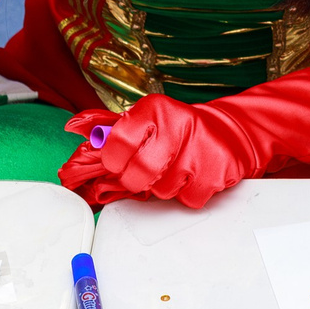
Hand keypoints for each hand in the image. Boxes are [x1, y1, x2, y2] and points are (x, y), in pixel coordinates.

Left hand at [56, 58, 309, 209]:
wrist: (237, 131)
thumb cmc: (183, 129)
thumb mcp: (147, 118)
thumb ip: (108, 125)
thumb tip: (72, 127)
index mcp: (154, 110)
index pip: (115, 146)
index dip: (114, 163)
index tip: (120, 164)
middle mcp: (175, 125)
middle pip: (136, 176)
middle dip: (139, 181)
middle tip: (150, 172)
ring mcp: (197, 149)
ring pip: (162, 191)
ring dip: (167, 187)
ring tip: (178, 169)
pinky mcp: (216, 171)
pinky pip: (188, 199)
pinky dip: (190, 194)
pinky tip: (196, 176)